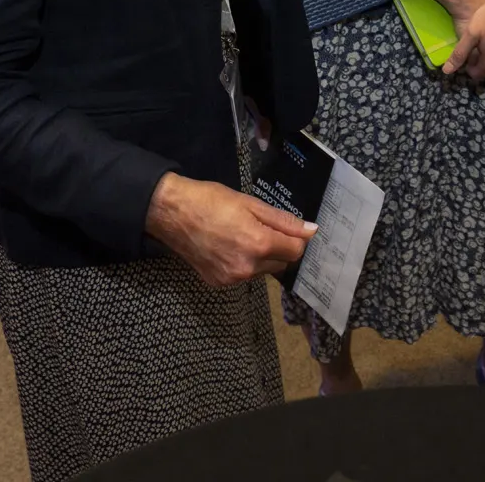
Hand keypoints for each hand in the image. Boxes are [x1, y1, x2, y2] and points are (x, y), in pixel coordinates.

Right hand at [144, 171, 315, 287]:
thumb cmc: (212, 201)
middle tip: (261, 228)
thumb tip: (311, 230)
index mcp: (259, 244)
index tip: (289, 228)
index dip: (297, 238)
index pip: (296, 251)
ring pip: (263, 271)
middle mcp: (247, 267)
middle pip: (281, 263)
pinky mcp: (218, 283)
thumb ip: (284, 221)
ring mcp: (231, 278)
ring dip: (262, 257)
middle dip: (279, 248)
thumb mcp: (252, 204)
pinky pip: (243, 276)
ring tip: (242, 236)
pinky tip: (229, 247)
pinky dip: (244, 264)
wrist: (173, 214)